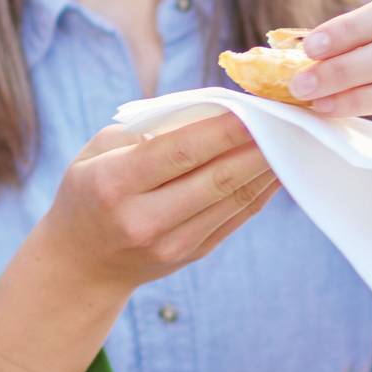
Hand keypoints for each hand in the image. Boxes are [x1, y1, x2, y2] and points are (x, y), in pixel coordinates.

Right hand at [27, 114, 279, 298]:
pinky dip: (261, 190)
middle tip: (287, 118)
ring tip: (291, 137)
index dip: (222, 131)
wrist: (80, 264)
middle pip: (215, 179)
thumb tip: (212, 113)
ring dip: (267, 167)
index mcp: (113, 184)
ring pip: (233, 199)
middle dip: (256, 146)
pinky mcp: (192, 255)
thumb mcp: (98, 151)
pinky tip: (277, 166)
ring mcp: (171, 244)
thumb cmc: (89, 190)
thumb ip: (150, 129)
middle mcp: (143, 219)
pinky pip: (237, 217)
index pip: (178, 152)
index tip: (255, 107)